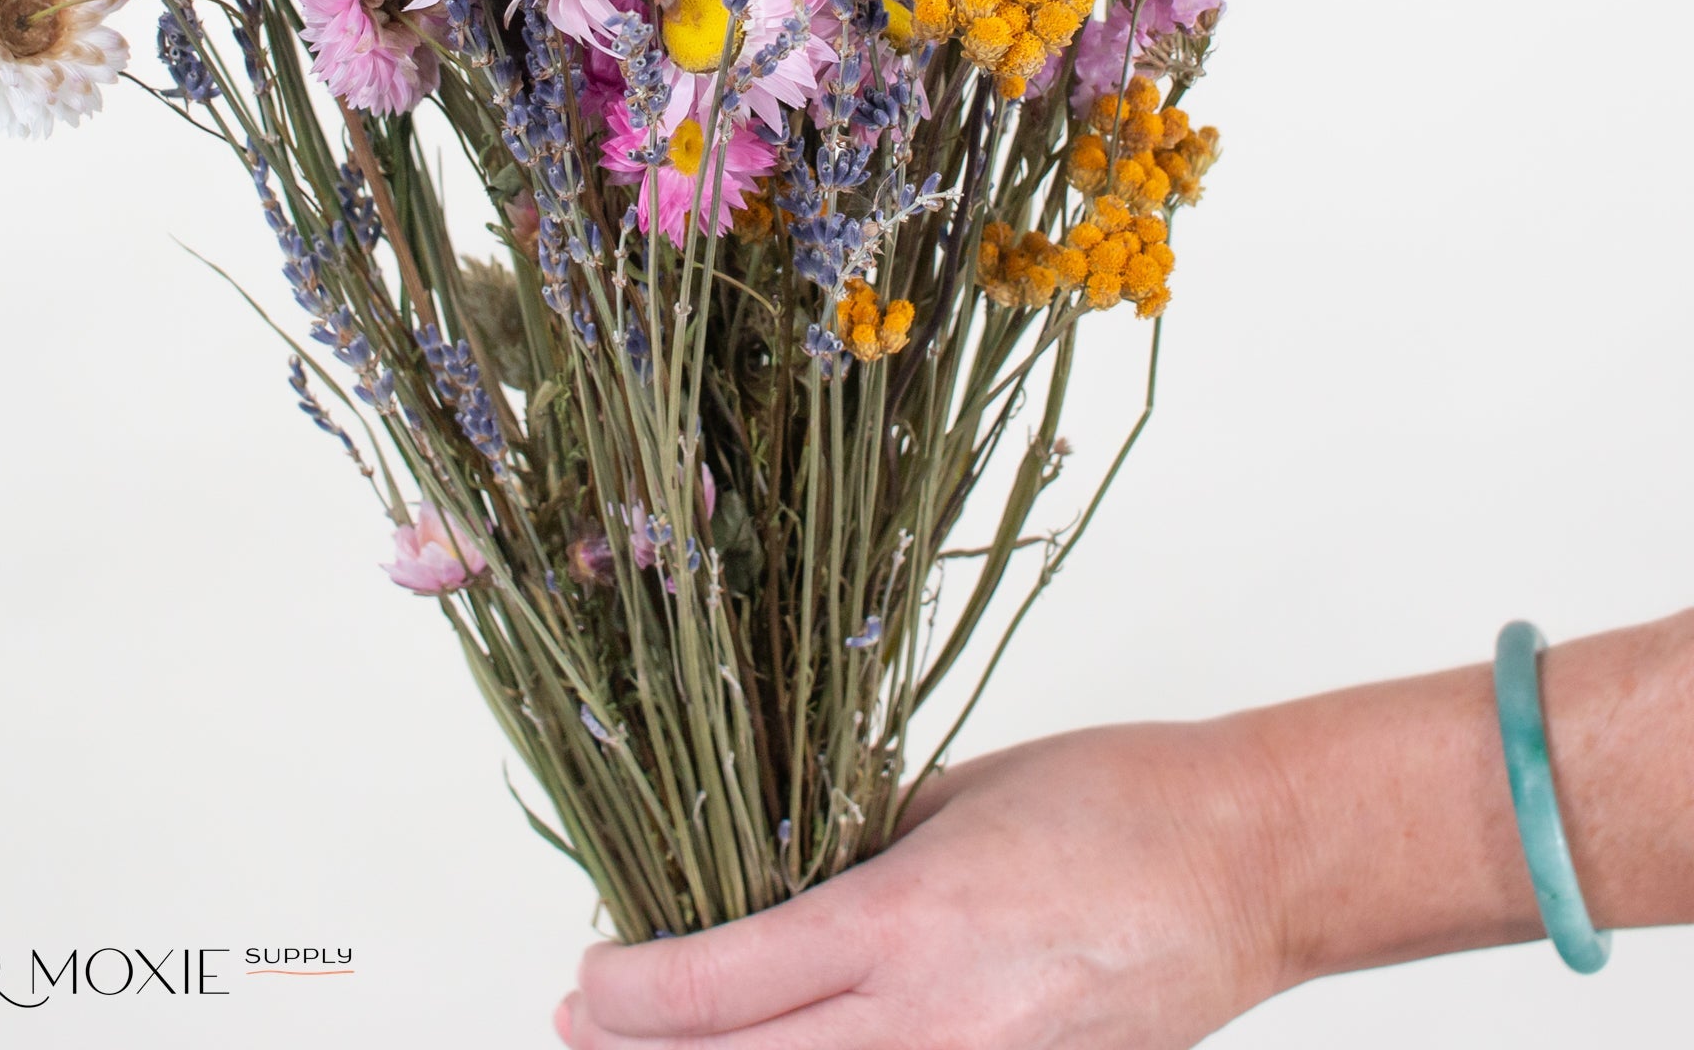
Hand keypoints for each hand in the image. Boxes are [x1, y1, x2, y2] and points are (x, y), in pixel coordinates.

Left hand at [554, 717, 1286, 1049]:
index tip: (584, 979)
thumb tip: (757, 892)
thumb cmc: (1104, 801)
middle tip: (584, 1031)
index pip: (720, 987)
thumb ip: (850, 862)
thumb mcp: (947, 801)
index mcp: (907, 921)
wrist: (1245, 866)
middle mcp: (936, 1027)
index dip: (628, 997)